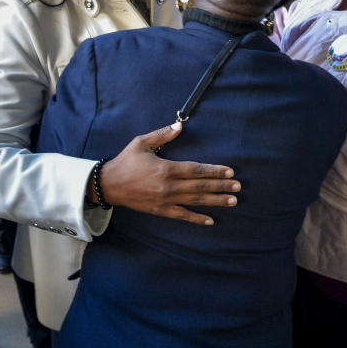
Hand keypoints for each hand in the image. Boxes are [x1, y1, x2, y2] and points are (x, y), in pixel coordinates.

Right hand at [97, 122, 239, 225]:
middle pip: (200, 186)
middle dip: (221, 186)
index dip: (214, 171)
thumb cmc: (126, 161)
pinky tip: (211, 220)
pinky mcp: (160, 210)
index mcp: (166, 168)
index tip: (230, 172)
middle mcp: (168, 186)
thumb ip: (162, 135)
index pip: (196, 170)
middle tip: (238, 187)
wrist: (109, 185)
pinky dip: (197, 219)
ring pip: (195, 201)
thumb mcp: (141, 143)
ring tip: (232, 201)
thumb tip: (179, 127)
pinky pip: (182, 216)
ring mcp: (165, 200)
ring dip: (215, 201)